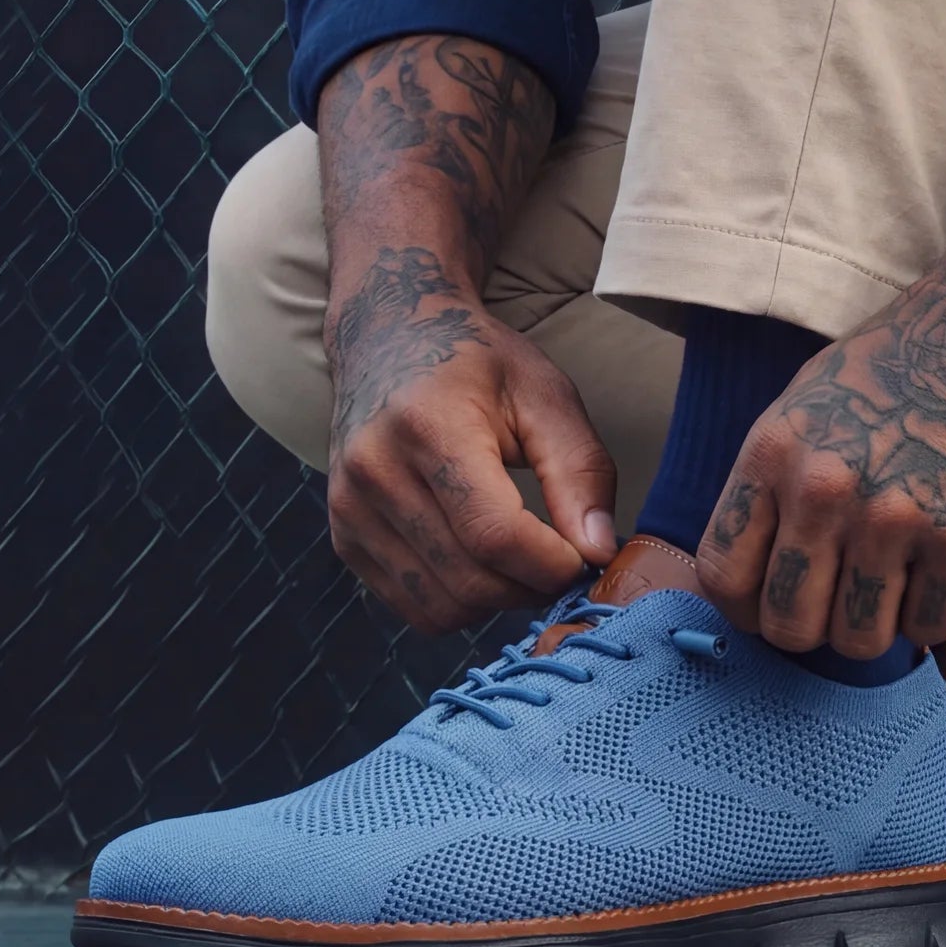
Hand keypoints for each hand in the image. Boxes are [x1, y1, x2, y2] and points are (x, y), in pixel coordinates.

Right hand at [325, 246, 617, 633]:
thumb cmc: (477, 363)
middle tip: (566, 561)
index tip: (587, 558)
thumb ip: (581, 470)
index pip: (494, 535)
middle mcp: (376, 473)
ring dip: (498, 600)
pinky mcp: (345, 539)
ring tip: (527, 560)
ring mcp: (351, 511)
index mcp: (429, 427)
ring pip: (441, 607)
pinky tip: (484, 561)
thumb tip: (600, 551)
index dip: (552, 565)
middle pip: (469, 580)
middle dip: (532, 586)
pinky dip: (460, 601)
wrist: (390, 339)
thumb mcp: (546, 395)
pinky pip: (413, 607)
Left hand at [695, 226, 945, 654]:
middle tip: (841, 604)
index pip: (723, 575)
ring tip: (897, 585)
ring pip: (860, 641)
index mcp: (774, 454)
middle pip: (788, 625)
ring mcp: (894, 521)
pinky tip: (942, 572)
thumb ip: (775, 481)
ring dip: (877, 627)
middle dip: (813, 629)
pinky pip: (930, 627)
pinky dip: (934, 614)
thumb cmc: (903, 358)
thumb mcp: (808, 401)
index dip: (745, 607)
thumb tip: (755, 566)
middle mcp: (824, 492)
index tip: (771, 605)